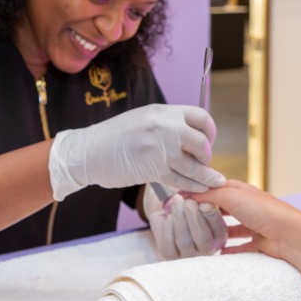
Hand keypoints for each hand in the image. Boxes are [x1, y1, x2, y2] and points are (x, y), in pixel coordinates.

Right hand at [49, 104, 225, 200]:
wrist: (88, 151)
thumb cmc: (114, 138)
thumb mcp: (143, 119)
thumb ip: (167, 125)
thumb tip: (191, 137)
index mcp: (163, 111)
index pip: (201, 117)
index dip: (209, 131)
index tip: (207, 141)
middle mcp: (165, 126)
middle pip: (202, 142)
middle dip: (207, 156)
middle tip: (203, 163)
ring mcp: (160, 148)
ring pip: (195, 165)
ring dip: (206, 175)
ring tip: (211, 182)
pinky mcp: (154, 169)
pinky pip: (182, 179)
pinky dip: (193, 186)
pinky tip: (198, 188)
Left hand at [144, 185, 226, 258]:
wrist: (166, 205)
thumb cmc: (187, 200)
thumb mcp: (199, 196)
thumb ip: (207, 197)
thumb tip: (211, 192)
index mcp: (219, 236)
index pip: (219, 230)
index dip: (212, 217)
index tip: (205, 203)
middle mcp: (206, 249)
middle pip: (203, 240)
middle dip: (195, 218)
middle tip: (189, 201)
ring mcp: (187, 254)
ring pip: (185, 241)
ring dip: (180, 220)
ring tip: (177, 202)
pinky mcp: (169, 254)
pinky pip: (169, 245)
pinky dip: (169, 228)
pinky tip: (169, 216)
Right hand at [188, 180, 300, 286]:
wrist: (289, 234)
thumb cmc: (263, 210)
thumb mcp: (231, 195)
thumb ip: (210, 193)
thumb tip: (189, 192)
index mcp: (242, 190)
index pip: (217, 187)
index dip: (200, 191)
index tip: (182, 198)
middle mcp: (248, 206)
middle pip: (224, 207)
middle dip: (208, 211)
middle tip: (188, 218)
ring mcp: (254, 224)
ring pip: (232, 228)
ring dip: (218, 231)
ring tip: (201, 237)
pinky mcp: (259, 242)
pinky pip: (241, 247)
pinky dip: (230, 249)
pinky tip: (218, 253)